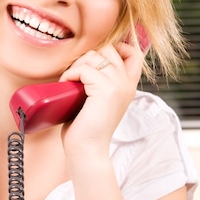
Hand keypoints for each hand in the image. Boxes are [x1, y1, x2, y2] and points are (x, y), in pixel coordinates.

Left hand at [59, 41, 143, 157]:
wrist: (87, 151)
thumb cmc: (87, 129)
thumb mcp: (98, 101)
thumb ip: (100, 82)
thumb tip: (84, 62)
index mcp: (128, 86)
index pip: (133, 53)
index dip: (116, 48)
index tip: (96, 59)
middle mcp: (127, 83)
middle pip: (108, 50)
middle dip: (88, 57)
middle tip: (76, 75)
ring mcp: (118, 85)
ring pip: (94, 57)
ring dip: (76, 66)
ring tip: (70, 82)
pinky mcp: (106, 90)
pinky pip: (84, 68)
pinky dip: (70, 74)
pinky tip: (66, 85)